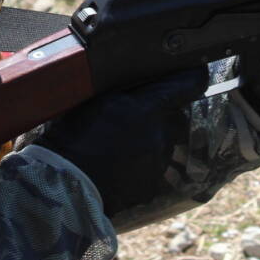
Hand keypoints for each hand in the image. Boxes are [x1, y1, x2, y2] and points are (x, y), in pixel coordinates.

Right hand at [17, 68, 208, 224]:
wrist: (64, 187)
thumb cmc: (69, 139)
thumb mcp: (94, 101)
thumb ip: (124, 90)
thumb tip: (138, 78)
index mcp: (146, 109)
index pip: (187, 85)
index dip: (192, 77)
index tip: (195, 72)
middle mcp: (158, 135)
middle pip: (173, 116)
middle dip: (158, 112)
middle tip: (130, 115)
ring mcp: (157, 163)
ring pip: (162, 142)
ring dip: (148, 138)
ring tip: (116, 144)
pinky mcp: (151, 186)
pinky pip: (152, 167)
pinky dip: (139, 164)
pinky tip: (115, 165)